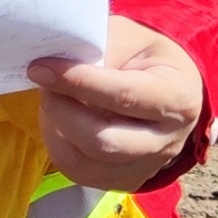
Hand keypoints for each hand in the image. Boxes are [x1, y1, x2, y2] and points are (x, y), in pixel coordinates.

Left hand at [27, 17, 207, 190]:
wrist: (170, 88)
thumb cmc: (145, 57)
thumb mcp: (130, 37)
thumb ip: (98, 49)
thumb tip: (56, 65)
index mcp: (177, 97)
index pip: (123, 96)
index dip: (77, 82)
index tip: (40, 68)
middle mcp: (168, 141)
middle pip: (103, 141)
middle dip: (61, 111)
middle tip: (43, 83)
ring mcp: (147, 167)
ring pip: (85, 162)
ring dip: (55, 129)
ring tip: (52, 99)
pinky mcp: (125, 180)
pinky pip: (79, 172)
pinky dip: (58, 145)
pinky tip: (59, 121)